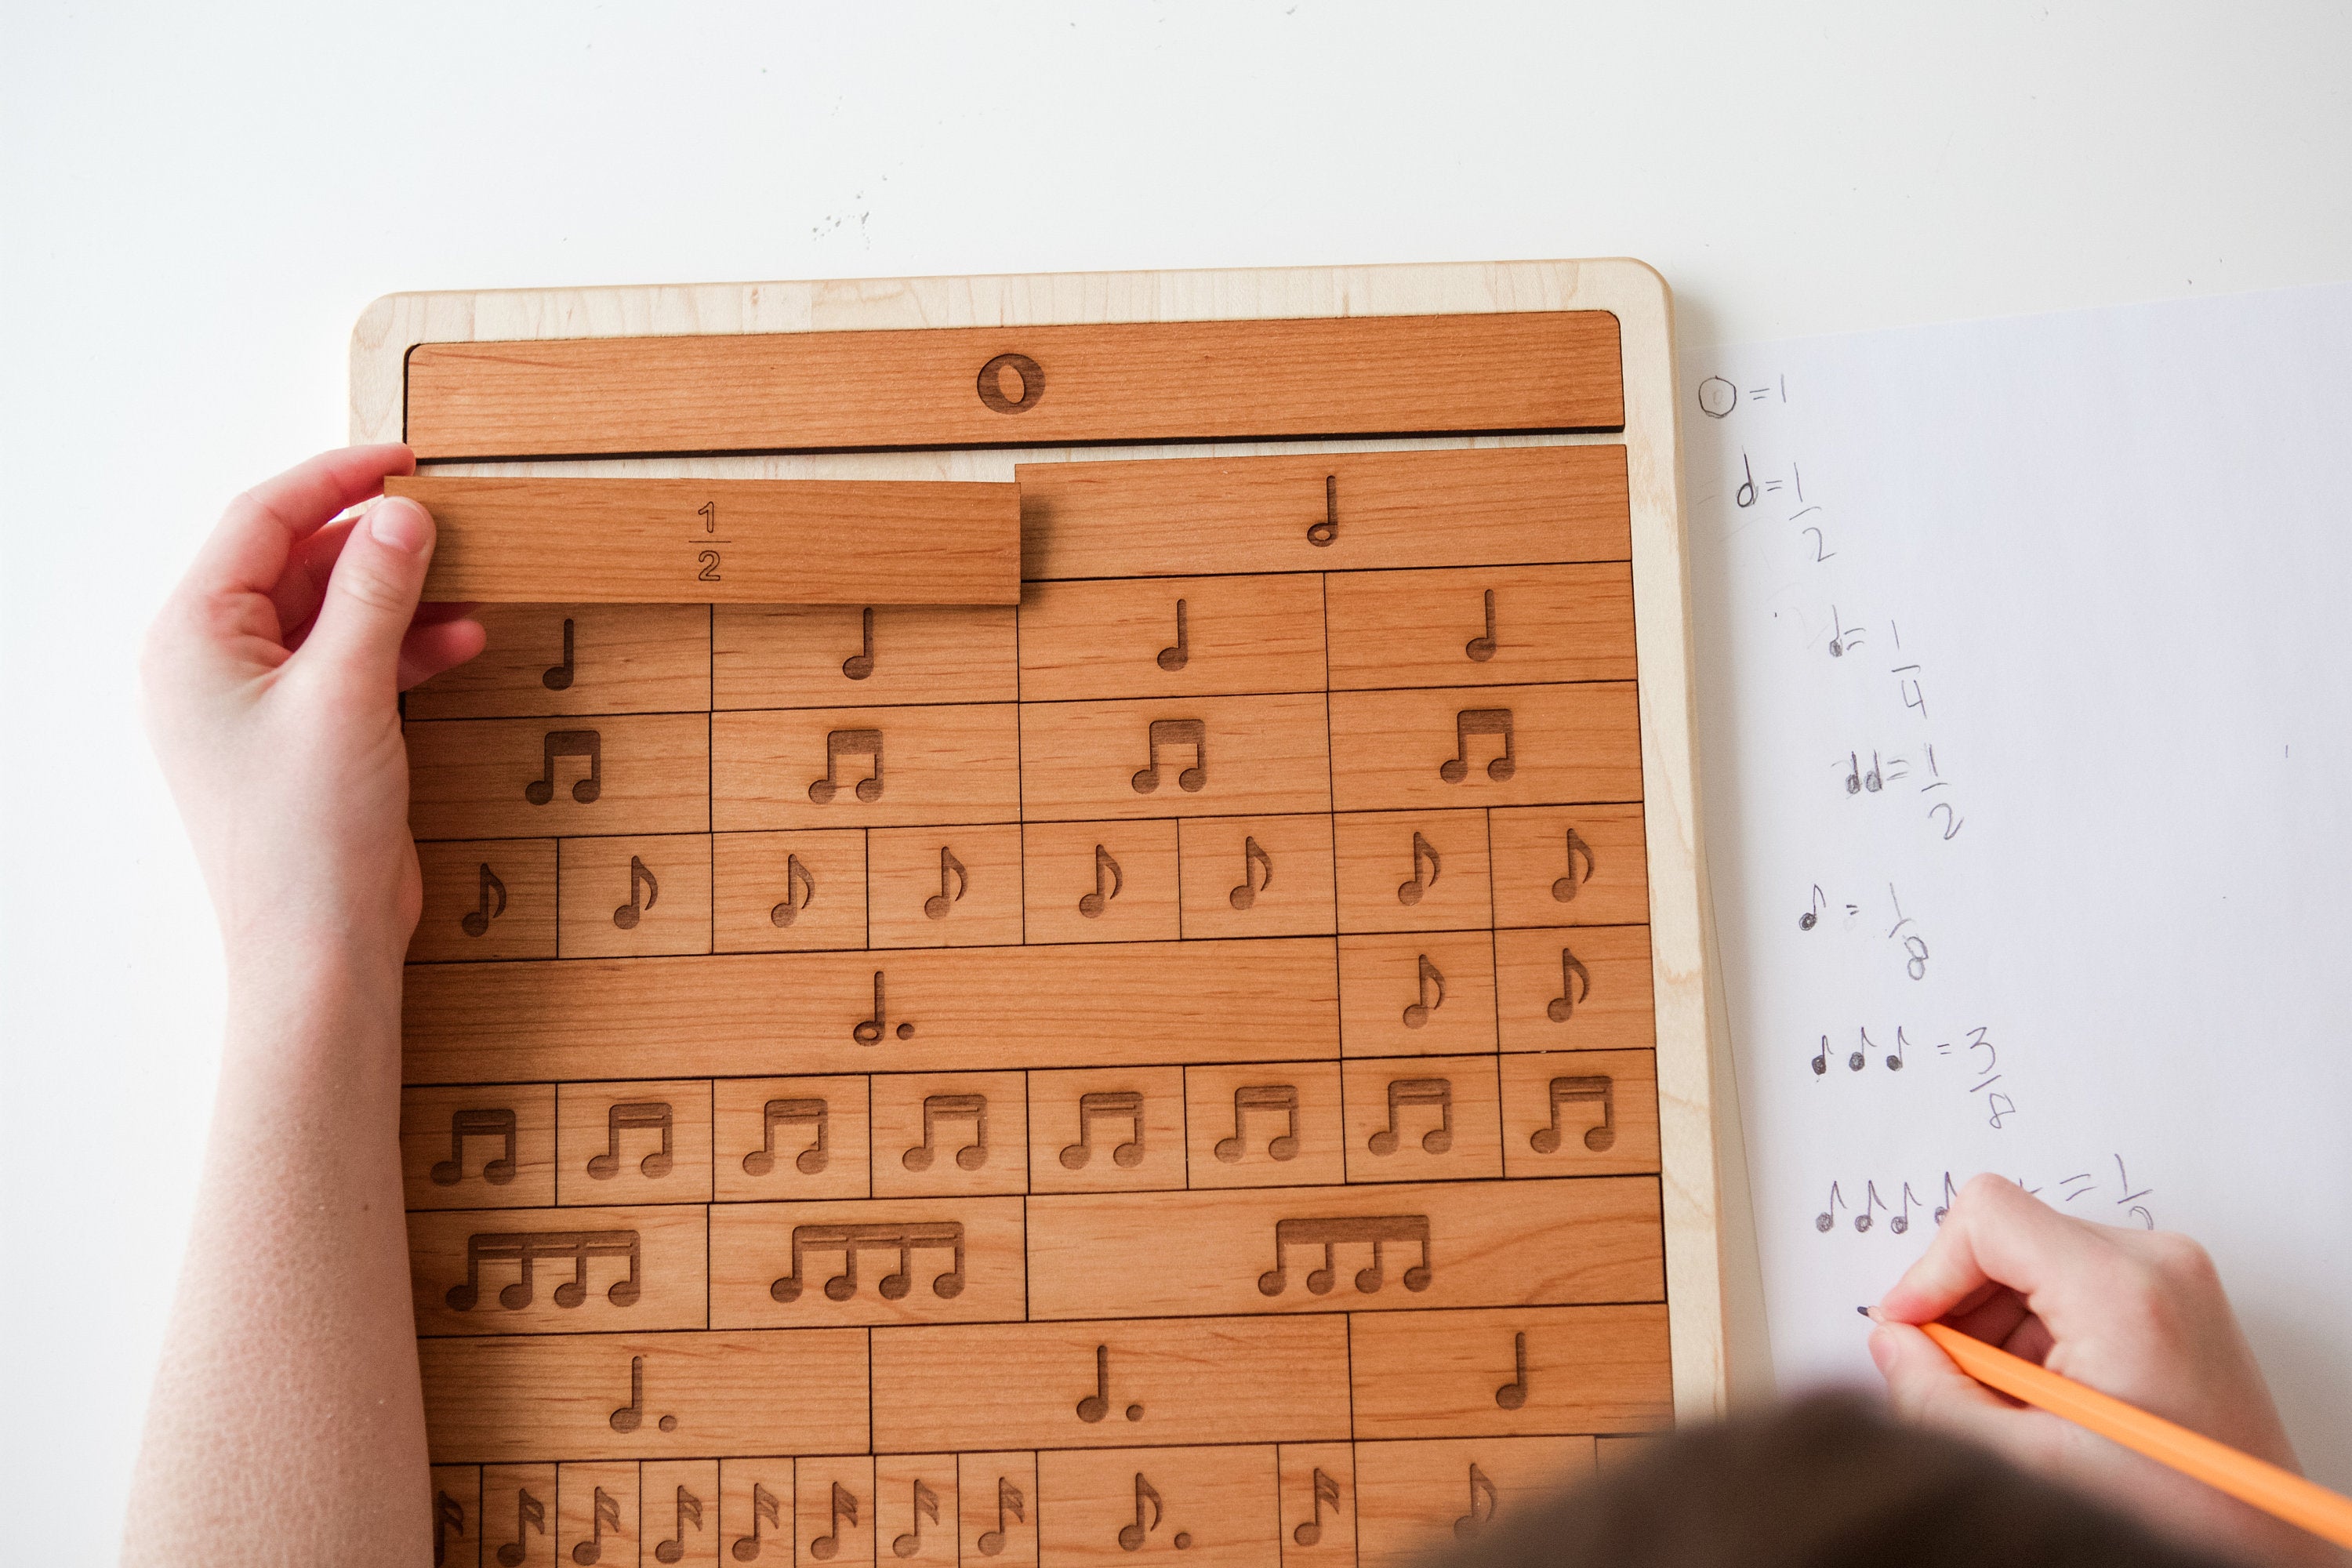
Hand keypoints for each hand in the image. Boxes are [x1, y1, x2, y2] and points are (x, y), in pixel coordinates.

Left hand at [141, 445, 482, 967]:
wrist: (318, 948)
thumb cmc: (308, 834)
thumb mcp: (348, 692)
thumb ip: (375, 593)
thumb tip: (401, 514)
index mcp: (193, 638)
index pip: (260, 522)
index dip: (335, 480)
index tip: (405, 460)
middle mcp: (213, 662)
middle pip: (296, 563)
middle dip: (375, 543)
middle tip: (448, 521)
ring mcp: (257, 702)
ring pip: (332, 612)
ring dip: (399, 596)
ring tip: (468, 585)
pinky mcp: (302, 736)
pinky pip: (351, 662)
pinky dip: (403, 645)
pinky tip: (459, 641)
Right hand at [1871, 1173, 2336, 1566]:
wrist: (2263, 1548)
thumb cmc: (2179, 1512)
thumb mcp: (2031, 1462)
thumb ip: (1936, 1396)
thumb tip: (1892, 1345)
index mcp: (2123, 1290)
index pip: (1987, 1216)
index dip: (1929, 1273)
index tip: (1909, 1330)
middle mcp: (2156, 1262)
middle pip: (2009, 1236)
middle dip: (1963, 1310)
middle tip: (1959, 1383)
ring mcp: (2172, 1276)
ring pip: (2033, 1261)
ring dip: (1998, 1328)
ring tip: (2017, 1407)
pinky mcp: (2174, 1296)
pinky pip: (2069, 1283)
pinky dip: (2036, 1333)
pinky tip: (2048, 1398)